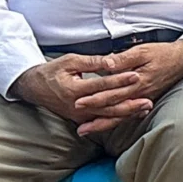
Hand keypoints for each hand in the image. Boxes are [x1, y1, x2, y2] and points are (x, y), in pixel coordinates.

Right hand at [11, 54, 142, 132]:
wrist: (34, 88)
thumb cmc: (52, 71)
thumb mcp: (69, 61)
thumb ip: (91, 62)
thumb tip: (111, 61)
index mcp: (73, 90)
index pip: (101, 85)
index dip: (119, 80)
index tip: (136, 75)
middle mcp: (77, 106)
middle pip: (107, 106)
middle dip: (129, 103)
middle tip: (148, 100)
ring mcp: (79, 115)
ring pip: (107, 117)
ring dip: (128, 113)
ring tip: (145, 108)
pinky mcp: (81, 119)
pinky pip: (103, 120)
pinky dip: (119, 118)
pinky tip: (133, 114)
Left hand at [68, 40, 182, 135]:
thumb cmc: (163, 53)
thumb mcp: (142, 51)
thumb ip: (124, 59)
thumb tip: (107, 64)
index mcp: (137, 82)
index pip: (112, 93)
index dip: (95, 99)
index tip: (78, 103)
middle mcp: (140, 94)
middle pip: (114, 110)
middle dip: (96, 118)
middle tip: (79, 128)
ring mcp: (144, 99)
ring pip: (121, 116)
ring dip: (103, 124)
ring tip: (87, 131)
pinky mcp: (146, 100)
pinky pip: (128, 114)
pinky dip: (115, 121)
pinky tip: (104, 124)